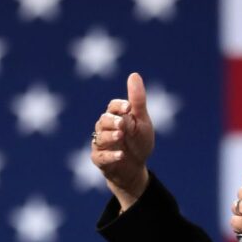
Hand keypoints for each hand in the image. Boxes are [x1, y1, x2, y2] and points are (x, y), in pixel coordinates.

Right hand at [91, 72, 154, 210]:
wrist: (136, 168)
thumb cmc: (138, 142)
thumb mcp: (142, 121)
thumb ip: (137, 100)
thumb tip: (134, 74)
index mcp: (116, 116)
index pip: (113, 107)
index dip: (119, 106)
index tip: (128, 107)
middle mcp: (105, 129)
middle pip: (103, 121)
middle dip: (112, 121)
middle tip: (122, 123)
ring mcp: (101, 144)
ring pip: (100, 137)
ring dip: (110, 136)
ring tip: (121, 135)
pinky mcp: (100, 160)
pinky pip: (101, 157)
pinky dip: (110, 156)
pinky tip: (121, 155)